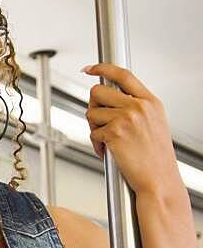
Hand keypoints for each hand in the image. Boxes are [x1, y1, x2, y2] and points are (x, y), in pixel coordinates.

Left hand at [82, 63, 181, 196]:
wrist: (158, 179)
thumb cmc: (154, 156)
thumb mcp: (153, 123)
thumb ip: (135, 107)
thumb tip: (108, 98)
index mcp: (150, 102)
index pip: (123, 75)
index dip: (102, 68)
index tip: (90, 68)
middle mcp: (139, 107)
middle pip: (98, 91)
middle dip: (93, 106)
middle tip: (99, 121)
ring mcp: (126, 119)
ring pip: (91, 113)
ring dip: (94, 128)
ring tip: (108, 140)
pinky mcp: (114, 133)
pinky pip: (92, 133)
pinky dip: (96, 144)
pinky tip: (108, 151)